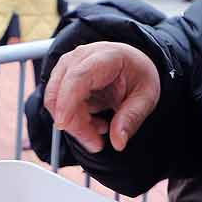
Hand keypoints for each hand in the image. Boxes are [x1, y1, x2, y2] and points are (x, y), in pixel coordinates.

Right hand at [42, 42, 159, 153]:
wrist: (133, 64)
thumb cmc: (138, 75)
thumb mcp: (146, 98)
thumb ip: (132, 119)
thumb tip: (118, 142)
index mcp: (106, 57)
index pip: (78, 77)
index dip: (67, 100)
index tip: (64, 124)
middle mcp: (81, 57)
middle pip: (61, 91)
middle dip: (74, 123)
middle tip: (96, 144)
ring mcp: (68, 65)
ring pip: (55, 101)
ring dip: (73, 123)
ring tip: (101, 128)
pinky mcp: (62, 77)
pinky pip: (58, 103)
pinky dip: (71, 118)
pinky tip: (92, 121)